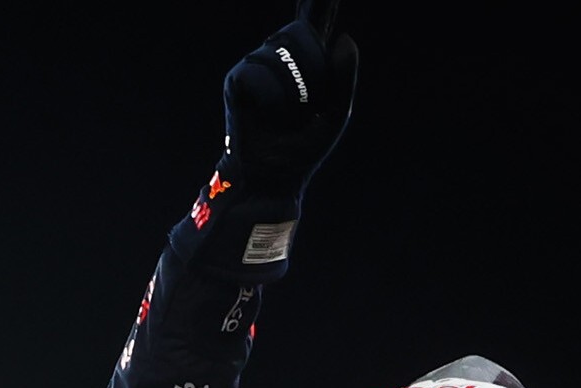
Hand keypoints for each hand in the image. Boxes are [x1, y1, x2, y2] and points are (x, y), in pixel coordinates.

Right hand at [222, 0, 359, 198]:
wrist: (275, 177)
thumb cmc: (304, 147)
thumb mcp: (336, 112)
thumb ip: (344, 77)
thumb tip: (344, 38)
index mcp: (304, 60)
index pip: (311, 19)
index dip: (317, 1)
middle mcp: (278, 56)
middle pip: (301, 34)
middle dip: (314, 72)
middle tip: (309, 107)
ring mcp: (255, 64)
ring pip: (282, 55)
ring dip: (295, 92)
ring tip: (287, 116)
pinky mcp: (237, 79)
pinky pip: (261, 73)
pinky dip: (273, 99)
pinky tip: (268, 116)